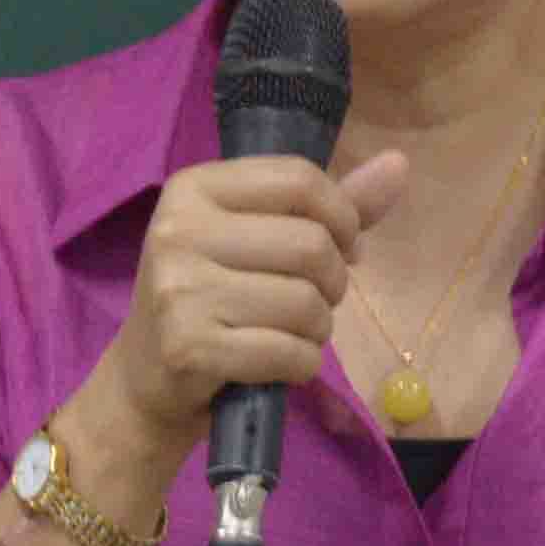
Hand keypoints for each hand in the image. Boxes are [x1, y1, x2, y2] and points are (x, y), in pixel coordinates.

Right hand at [98, 147, 412, 450]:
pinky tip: (281, 364)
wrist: (146, 381)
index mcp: (193, 188)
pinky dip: (302, 364)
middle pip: (311, 244)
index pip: (299, 179)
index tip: (343, 247)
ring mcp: (180, 289)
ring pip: (305, 302)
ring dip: (318, 329)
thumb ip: (328, 206)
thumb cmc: (211, 299)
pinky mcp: (190, 347)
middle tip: (313, 301)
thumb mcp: (256, 239)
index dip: (342, 217)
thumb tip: (399, 164)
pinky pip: (290, 352)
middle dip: (333, 282)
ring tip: (292, 333)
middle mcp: (179, 230)